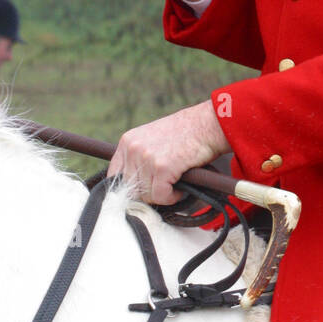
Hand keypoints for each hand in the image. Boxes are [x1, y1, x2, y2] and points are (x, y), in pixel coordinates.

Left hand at [108, 101, 228, 205]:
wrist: (208, 124)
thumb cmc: (185, 134)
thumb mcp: (153, 140)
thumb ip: (138, 158)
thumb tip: (132, 189)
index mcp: (127, 141)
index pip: (114, 176)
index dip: (129, 189)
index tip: (142, 193)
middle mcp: (133, 148)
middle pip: (131, 189)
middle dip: (149, 192)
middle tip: (166, 186)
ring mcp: (146, 157)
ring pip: (146, 195)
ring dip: (163, 195)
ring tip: (176, 182)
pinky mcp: (162, 167)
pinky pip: (161, 196)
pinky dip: (173, 197)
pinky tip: (182, 185)